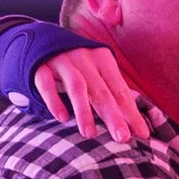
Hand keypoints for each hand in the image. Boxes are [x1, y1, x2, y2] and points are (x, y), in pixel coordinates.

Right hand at [32, 45, 146, 142]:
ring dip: (84, 111)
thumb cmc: (74, 65)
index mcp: (102, 58)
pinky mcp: (40, 67)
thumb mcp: (95, 72)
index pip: (120, 90)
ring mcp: (62, 61)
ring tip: (90, 134)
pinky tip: (62, 118)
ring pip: (77, 87)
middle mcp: (84, 57)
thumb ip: (111, 93)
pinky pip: (47, 85)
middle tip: (122, 137)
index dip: (131, 112)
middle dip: (113, 115)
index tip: (142, 134)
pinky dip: (55, 101)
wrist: (36, 41)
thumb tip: (134, 124)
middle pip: (101, 90)